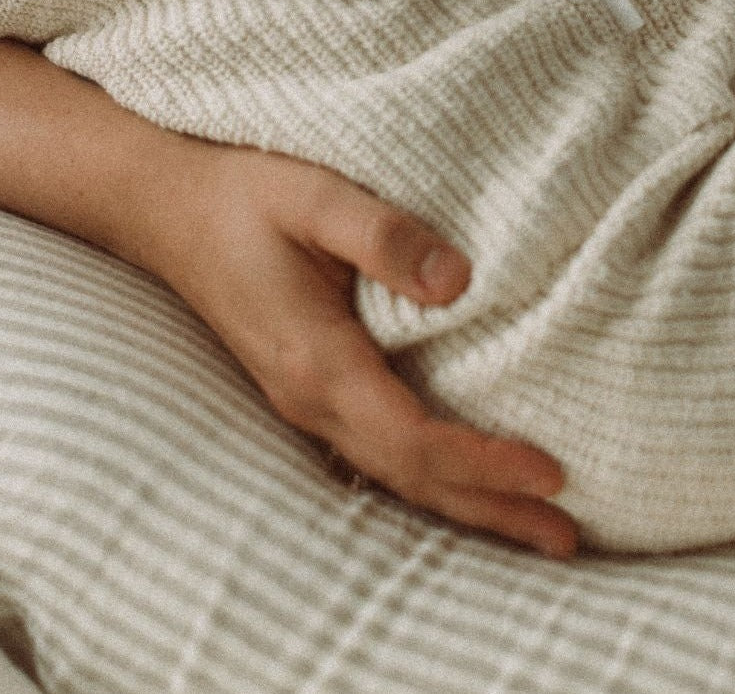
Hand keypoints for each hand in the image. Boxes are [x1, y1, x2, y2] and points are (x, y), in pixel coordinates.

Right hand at [155, 142, 578, 558]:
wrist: (167, 209)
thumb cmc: (243, 196)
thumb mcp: (315, 197)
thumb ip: (384, 237)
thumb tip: (459, 282)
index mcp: (316, 357)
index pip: (414, 437)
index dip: (484, 463)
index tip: (554, 473)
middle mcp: (307, 395)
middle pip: (410, 474)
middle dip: (489, 507)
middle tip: (566, 537)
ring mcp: (299, 397)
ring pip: (390, 472)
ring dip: (461, 503)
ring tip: (530, 528)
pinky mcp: (301, 384)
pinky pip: (371, 451)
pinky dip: (424, 478)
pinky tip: (451, 483)